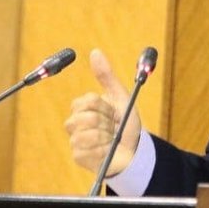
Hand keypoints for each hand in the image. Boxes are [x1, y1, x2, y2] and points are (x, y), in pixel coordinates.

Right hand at [64, 48, 142, 175]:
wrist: (133, 150)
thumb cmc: (125, 124)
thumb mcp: (120, 97)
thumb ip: (106, 75)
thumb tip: (95, 52)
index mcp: (83, 107)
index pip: (89, 100)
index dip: (106, 107)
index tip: (113, 112)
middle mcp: (75, 122)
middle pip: (87, 117)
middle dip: (107, 122)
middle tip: (113, 127)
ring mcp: (75, 139)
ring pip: (89, 133)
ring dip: (107, 137)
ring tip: (111, 139)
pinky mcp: (78, 155)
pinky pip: (88, 148)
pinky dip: (103, 149)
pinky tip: (106, 151)